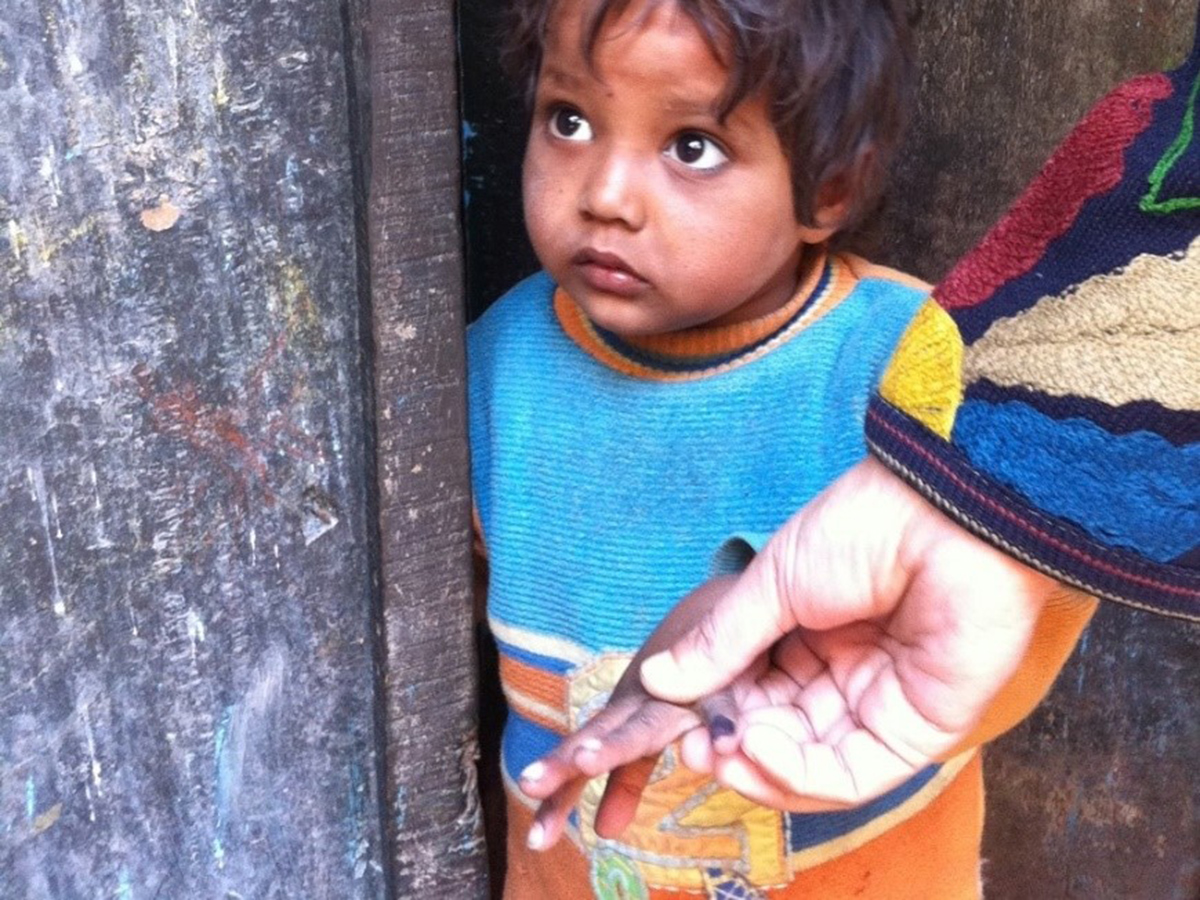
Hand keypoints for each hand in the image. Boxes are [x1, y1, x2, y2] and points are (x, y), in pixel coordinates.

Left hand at [517, 576, 766, 848]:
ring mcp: (679, 692)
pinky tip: (723, 742)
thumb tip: (603, 832)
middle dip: (567, 761)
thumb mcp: (649, 735)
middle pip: (601, 738)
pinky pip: (721, 705)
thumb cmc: (681, 679)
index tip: (537, 839)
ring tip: (586, 762)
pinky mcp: (722, 684)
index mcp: (622, 716)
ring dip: (616, 742)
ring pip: (646, 721)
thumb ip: (627, 781)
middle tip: (529, 783)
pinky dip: (720, 721)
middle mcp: (642, 701)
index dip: (560, 795)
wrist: (725, 608)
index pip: (584, 759)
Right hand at [638, 457, 1056, 807]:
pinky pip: (852, 776)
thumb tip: (657, 682)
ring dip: (760, 768)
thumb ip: (721, 642)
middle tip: (694, 747)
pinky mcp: (916, 733)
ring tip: (723, 751)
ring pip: (811, 766)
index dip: (716, 710)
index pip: (755, 690)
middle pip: (779, 733)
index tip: (676, 718)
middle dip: (732, 746)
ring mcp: (881, 705)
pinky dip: (801, 776)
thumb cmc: (860, 531)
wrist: (943, 518)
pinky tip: (762, 748)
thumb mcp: (772, 585)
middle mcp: (844, 674)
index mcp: (811, 633)